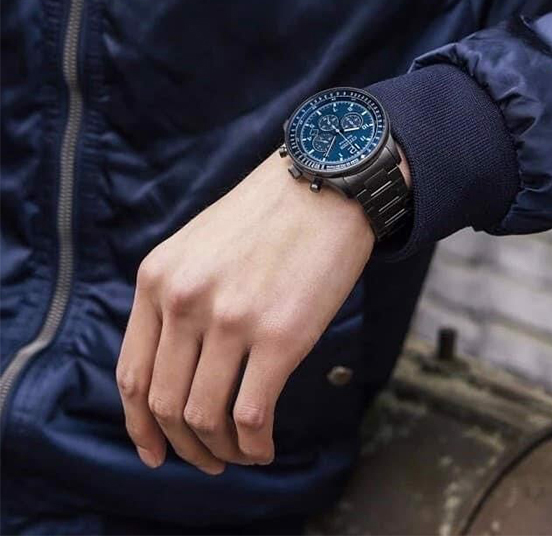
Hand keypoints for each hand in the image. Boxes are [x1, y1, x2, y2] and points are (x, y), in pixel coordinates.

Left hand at [115, 148, 408, 473]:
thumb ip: (178, 298)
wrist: (329, 184)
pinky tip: (264, 447)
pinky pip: (251, 415)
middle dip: (184, 446)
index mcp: (158, 278)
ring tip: (240, 455)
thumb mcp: (200, 247)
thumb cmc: (270, 217)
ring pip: (205, 417)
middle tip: (207, 459)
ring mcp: (230, 319)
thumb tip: (181, 366)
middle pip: (165, 404)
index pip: (131, 375)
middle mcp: (184, 300)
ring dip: (219, 451)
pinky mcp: (280, 335)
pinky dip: (254, 445)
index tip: (153, 450)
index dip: (138, 425)